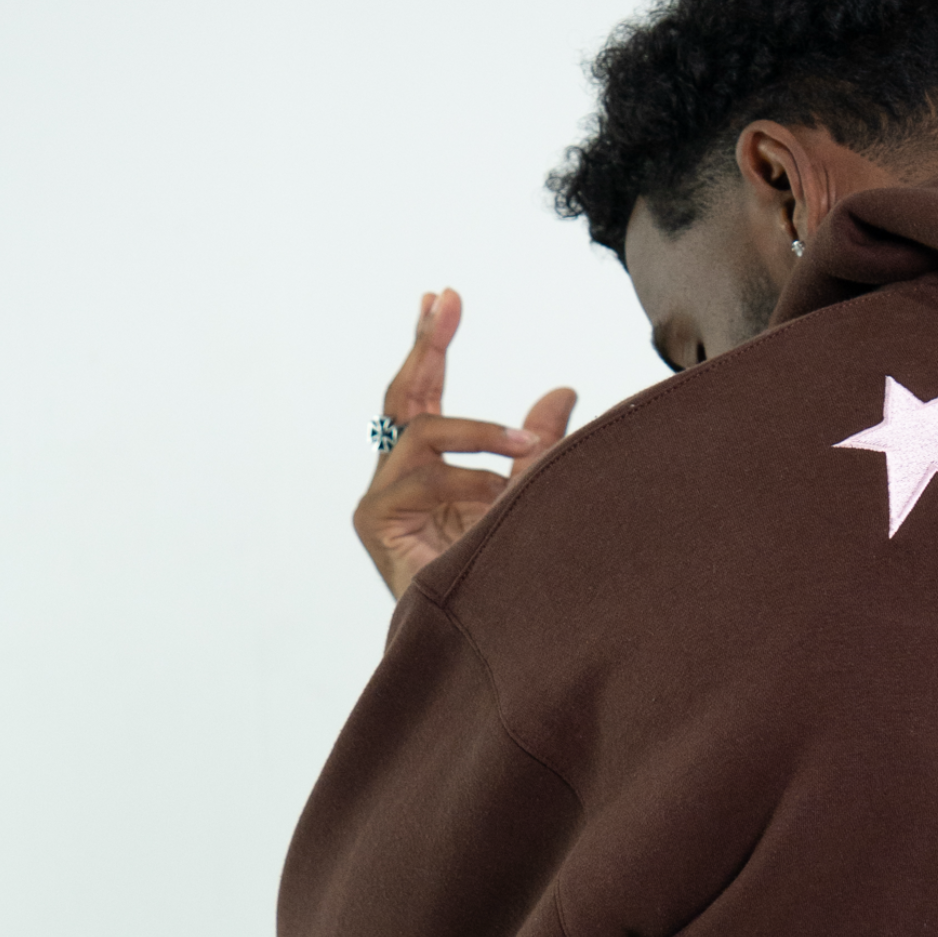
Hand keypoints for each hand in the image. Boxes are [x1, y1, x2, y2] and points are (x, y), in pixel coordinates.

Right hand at [353, 287, 576, 598]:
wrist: (492, 642)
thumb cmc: (508, 577)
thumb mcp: (532, 496)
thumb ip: (539, 448)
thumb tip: (562, 389)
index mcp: (432, 471)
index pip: (424, 395)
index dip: (431, 344)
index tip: (441, 294)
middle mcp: (400, 480)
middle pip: (405, 397)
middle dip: (427, 344)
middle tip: (445, 299)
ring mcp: (382, 500)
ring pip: (421, 430)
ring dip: (479, 432)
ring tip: (525, 447)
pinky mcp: (374, 521)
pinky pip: (422, 475)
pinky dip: (466, 479)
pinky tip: (495, 500)